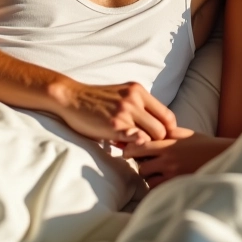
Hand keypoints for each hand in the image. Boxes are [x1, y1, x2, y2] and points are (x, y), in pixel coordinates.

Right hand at [53, 80, 176, 145]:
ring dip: (145, 146)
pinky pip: (135, 138)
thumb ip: (140, 106)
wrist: (73, 98)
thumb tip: (156, 126)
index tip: (159, 140)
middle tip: (147, 148)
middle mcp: (135, 99)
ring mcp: (125, 111)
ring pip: (151, 136)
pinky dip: (136, 146)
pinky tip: (128, 149)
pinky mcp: (114, 124)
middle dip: (157, 142)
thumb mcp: (123, 95)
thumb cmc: (98, 100)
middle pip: (163, 129)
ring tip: (135, 149)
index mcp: (139, 91)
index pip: (168, 115)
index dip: (168, 131)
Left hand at [123, 128, 232, 187]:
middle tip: (145, 164)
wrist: (222, 157)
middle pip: (141, 167)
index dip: (130, 149)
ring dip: (149, 178)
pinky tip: (163, 182)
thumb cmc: (203, 144)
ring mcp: (173, 176)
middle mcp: (169, 161)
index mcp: (168, 145)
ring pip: (149, 182)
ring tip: (156, 174)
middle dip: (140, 166)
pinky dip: (158, 188)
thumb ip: (167, 132)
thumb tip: (148, 130)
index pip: (140, 147)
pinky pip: (159, 191)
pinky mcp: (179, 186)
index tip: (127, 150)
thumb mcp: (184, 133)